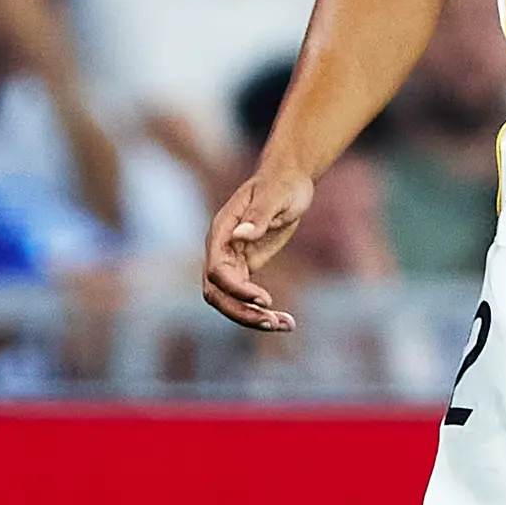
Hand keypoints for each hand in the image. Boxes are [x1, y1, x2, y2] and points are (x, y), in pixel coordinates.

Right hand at [202, 160, 314, 330]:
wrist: (289, 178)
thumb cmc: (282, 183)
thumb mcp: (274, 196)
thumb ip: (257, 216)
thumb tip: (240, 235)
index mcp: (221, 230)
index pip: (217, 270)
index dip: (236, 289)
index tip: (265, 299)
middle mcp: (220, 248)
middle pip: (217, 293)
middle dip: (242, 312)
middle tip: (273, 322)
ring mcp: (231, 259)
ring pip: (230, 300)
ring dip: (252, 317)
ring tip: (285, 326)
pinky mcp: (245, 266)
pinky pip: (245, 296)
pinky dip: (262, 311)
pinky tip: (287, 321)